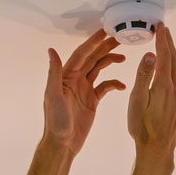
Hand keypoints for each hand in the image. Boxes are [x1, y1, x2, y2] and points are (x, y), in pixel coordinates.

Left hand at [43, 28, 126, 155]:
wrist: (62, 144)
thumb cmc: (55, 122)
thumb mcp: (52, 95)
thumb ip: (54, 72)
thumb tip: (51, 50)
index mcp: (66, 76)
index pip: (82, 54)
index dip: (93, 41)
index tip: (105, 31)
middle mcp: (75, 80)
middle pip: (93, 58)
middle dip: (105, 47)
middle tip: (120, 38)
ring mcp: (84, 90)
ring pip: (99, 69)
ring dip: (110, 61)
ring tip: (124, 57)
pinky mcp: (92, 101)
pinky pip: (105, 87)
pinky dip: (114, 84)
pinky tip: (122, 86)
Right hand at [126, 24, 175, 163]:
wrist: (157, 151)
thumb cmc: (142, 128)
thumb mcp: (137, 100)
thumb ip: (143, 76)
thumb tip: (149, 55)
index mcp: (163, 85)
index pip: (164, 56)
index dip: (162, 40)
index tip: (161, 27)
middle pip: (175, 61)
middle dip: (169, 44)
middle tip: (165, 31)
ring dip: (175, 58)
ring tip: (169, 50)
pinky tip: (173, 76)